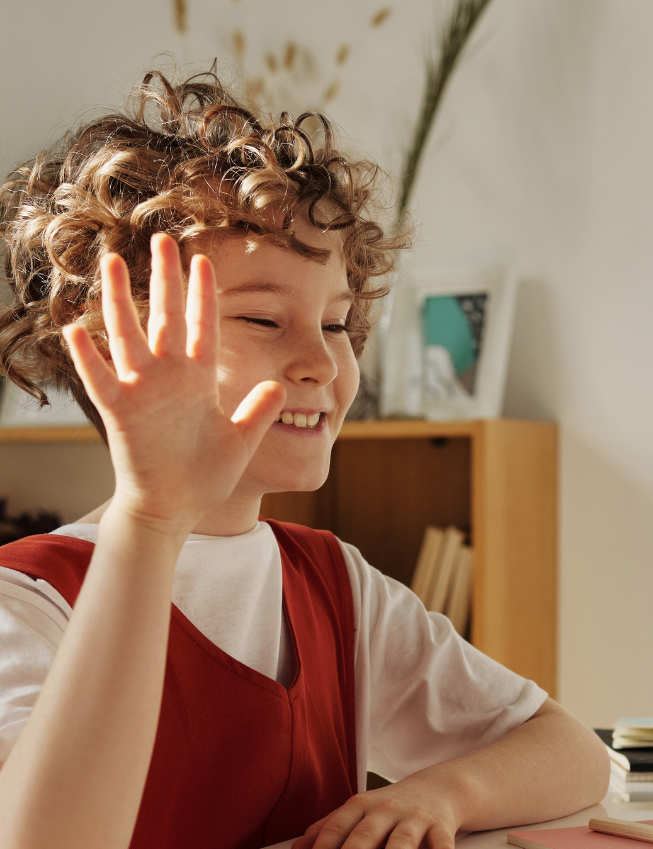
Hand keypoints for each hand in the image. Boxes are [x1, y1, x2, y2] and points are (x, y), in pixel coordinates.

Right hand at [63, 234, 285, 535]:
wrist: (177, 506)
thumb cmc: (206, 474)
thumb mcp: (241, 439)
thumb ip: (258, 411)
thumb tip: (279, 387)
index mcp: (199, 379)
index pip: (203, 326)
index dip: (203, 295)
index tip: (203, 261)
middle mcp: (169, 377)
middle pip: (166, 318)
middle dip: (165, 280)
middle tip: (162, 241)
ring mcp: (142, 391)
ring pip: (129, 336)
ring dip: (121, 301)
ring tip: (114, 262)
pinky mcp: (120, 413)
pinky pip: (101, 380)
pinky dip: (89, 357)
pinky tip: (76, 329)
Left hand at [290, 775, 463, 848]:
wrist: (437, 787)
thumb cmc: (390, 807)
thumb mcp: (359, 811)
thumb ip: (329, 829)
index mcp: (363, 806)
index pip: (340, 824)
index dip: (325, 846)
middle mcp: (388, 810)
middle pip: (368, 831)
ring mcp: (415, 818)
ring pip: (403, 837)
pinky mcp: (440, 826)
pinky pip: (443, 842)